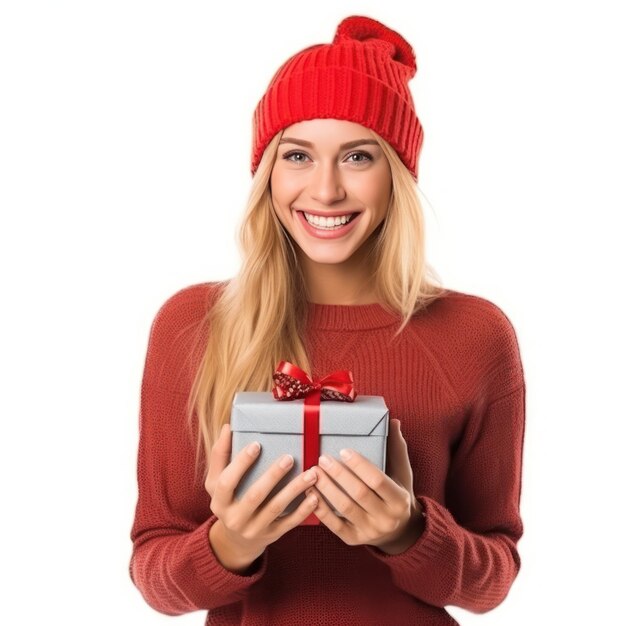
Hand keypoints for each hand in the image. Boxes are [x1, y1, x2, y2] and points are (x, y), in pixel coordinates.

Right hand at [205, 423, 319, 568]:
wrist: (236, 541)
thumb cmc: (229, 500)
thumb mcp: (217, 482)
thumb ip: (220, 455)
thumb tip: (227, 427)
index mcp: (219, 501)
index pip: (228, 481)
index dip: (241, 463)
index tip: (258, 444)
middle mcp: (234, 518)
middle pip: (255, 495)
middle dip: (273, 475)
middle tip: (290, 457)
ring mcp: (253, 529)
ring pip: (275, 508)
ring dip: (294, 489)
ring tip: (311, 473)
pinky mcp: (271, 535)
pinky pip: (289, 523)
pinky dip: (303, 510)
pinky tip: (314, 496)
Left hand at [305, 419, 424, 553]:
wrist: (399, 531)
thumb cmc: (397, 495)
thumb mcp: (402, 473)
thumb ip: (396, 448)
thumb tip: (393, 421)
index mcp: (399, 500)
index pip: (377, 480)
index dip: (359, 465)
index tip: (343, 450)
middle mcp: (386, 519)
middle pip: (358, 494)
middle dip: (338, 474)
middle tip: (322, 458)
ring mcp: (369, 532)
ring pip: (344, 508)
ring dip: (326, 488)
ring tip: (313, 472)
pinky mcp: (353, 540)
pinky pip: (333, 525)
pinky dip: (320, 508)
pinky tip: (310, 492)